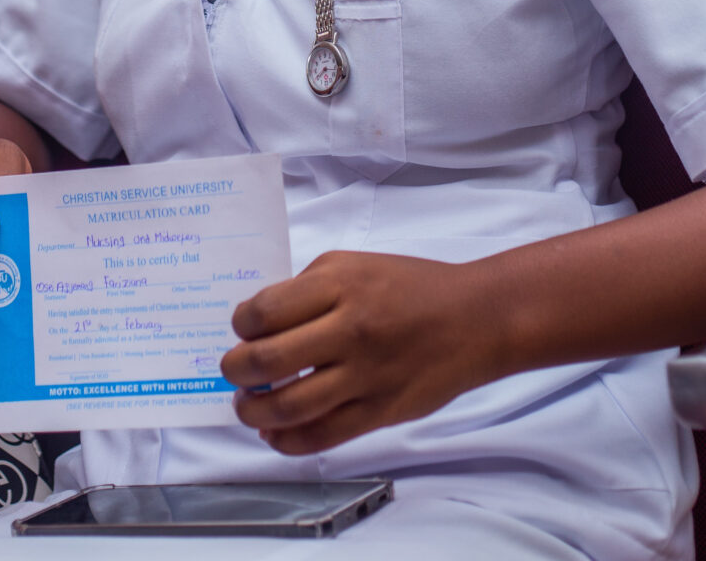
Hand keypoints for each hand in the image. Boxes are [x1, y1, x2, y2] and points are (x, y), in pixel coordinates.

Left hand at [220, 250, 492, 455]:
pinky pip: (321, 437)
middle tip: (232, 370)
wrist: (473, 318)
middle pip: (268, 361)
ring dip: (254, 411)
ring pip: (289, 407)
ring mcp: (365, 376)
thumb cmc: (411, 286)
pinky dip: (287, 441)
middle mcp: (349, 330)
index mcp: (340, 285)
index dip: (241, 323)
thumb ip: (308, 288)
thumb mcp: (355, 264)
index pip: (265, 311)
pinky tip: (276, 433)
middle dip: (235, 369)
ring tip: (247, 405)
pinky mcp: (379, 412)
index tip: (241, 328)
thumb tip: (262, 321)